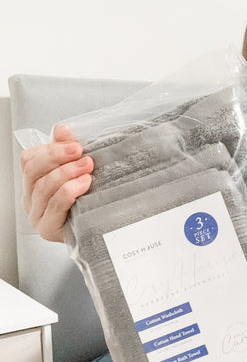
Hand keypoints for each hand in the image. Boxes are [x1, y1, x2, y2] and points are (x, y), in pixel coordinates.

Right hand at [20, 125, 93, 242]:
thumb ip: (68, 150)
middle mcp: (32, 199)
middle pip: (33, 171)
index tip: (74, 144)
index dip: (50, 149)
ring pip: (44, 188)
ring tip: (87, 166)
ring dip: (67, 173)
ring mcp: (38, 215)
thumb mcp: (80, 172)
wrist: (102, 232)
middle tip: (80, 152)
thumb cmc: (89, 201)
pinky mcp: (49, 229)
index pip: (29, 160)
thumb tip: (61, 129)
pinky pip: (55, 205)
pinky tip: (84, 183)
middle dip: (58, 157)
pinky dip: (69, 191)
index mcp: (34, 183)